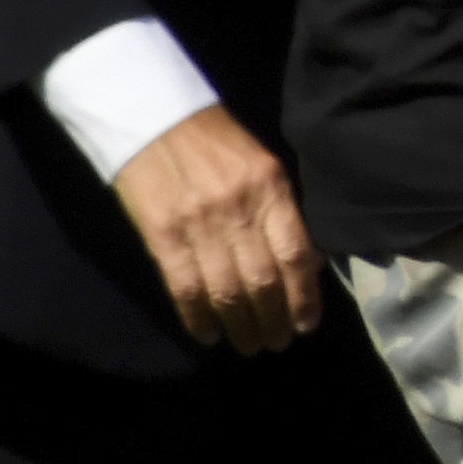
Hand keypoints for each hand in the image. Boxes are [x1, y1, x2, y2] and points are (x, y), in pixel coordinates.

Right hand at [113, 102, 320, 355]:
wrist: (156, 119)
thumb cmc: (216, 142)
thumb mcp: (263, 167)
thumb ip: (282, 212)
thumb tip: (305, 263)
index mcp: (271, 189)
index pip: (295, 254)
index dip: (303, 296)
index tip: (306, 324)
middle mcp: (239, 209)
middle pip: (263, 280)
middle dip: (273, 319)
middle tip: (276, 343)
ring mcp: (199, 223)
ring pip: (226, 290)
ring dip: (240, 325)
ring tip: (248, 345)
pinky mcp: (162, 234)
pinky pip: (184, 286)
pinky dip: (197, 316)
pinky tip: (208, 334)